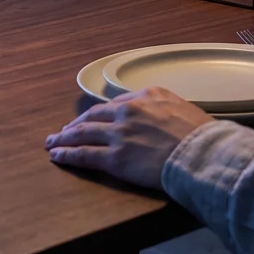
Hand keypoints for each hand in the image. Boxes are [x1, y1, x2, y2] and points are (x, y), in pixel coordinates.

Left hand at [45, 88, 213, 188]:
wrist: (202, 154)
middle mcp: (129, 111)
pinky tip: (57, 155)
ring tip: (52, 142)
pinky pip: (84, 154)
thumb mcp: (184, 110)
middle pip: (94, 116)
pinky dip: (67, 154)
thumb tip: (163, 119)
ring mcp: (119, 134)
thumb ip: (166, 111)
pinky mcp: (114, 158)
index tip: (93, 119)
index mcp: (147, 96)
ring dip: (64, 138)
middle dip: (75, 124)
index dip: (100, 114)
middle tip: (63, 130)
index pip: (116, 104)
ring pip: (83, 133)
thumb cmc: (202, 136)